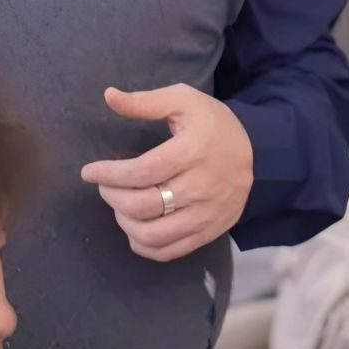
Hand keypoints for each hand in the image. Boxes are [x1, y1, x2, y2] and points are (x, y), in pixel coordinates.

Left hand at [83, 86, 255, 261]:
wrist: (259, 152)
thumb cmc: (212, 124)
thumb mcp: (183, 100)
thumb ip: (145, 101)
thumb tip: (109, 96)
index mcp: (194, 150)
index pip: (143, 171)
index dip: (110, 175)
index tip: (90, 172)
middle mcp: (203, 186)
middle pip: (144, 206)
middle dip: (113, 197)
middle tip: (105, 186)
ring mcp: (208, 214)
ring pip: (154, 235)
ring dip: (125, 223)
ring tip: (120, 206)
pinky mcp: (210, 231)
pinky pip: (171, 251)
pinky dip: (145, 246)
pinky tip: (135, 229)